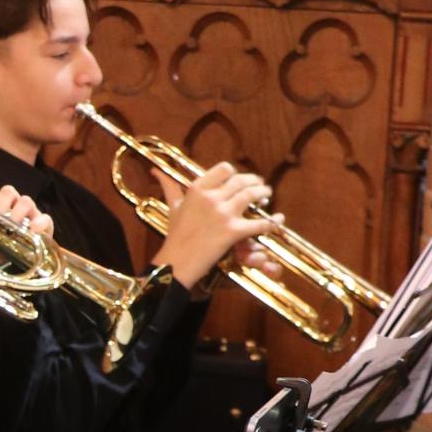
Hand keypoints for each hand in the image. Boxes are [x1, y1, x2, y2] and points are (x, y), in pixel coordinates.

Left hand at [0, 178, 54, 242]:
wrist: (15, 264)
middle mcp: (12, 204)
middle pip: (8, 191)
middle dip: (2, 203)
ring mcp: (29, 213)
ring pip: (26, 201)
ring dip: (19, 211)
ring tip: (13, 224)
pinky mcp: (43, 225)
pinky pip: (46, 218)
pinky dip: (40, 222)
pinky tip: (33, 229)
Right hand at [159, 162, 274, 290]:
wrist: (176, 262)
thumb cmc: (174, 236)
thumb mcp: (172, 207)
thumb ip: (169, 187)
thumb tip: (155, 171)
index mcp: (197, 188)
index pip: (224, 169)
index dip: (236, 173)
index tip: (239, 179)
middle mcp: (211, 197)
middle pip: (242, 181)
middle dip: (255, 182)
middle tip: (260, 187)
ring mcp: (223, 213)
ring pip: (252, 195)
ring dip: (263, 194)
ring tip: (267, 197)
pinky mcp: (233, 231)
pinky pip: (259, 223)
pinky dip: (271, 223)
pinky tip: (277, 221)